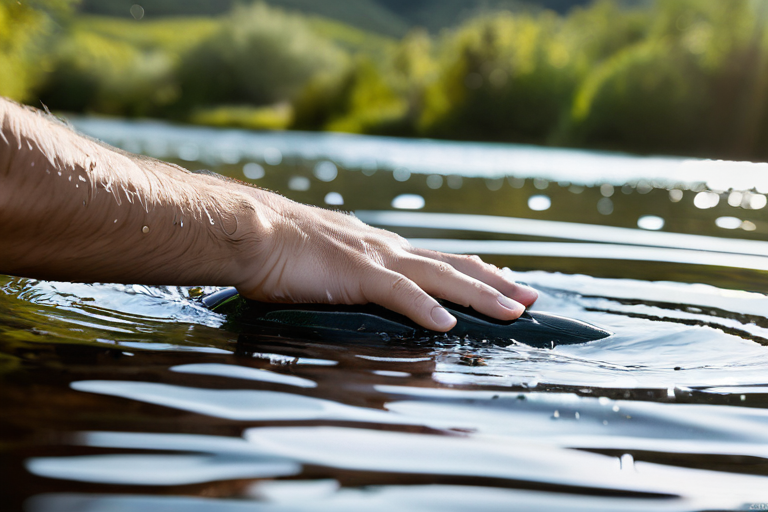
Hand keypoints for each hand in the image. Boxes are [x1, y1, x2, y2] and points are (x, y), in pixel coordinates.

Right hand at [234, 191, 537, 331]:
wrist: (253, 231)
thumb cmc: (284, 250)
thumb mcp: (331, 267)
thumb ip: (357, 283)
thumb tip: (374, 301)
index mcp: (382, 249)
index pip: (440, 260)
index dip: (476, 272)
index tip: (506, 282)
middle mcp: (388, 249)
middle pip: (453, 267)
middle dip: (495, 284)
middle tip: (531, 299)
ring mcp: (375, 259)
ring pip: (439, 277)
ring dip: (479, 294)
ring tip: (512, 311)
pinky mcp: (355, 273)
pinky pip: (397, 292)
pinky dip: (425, 307)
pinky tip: (447, 322)